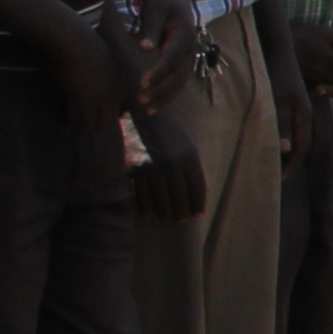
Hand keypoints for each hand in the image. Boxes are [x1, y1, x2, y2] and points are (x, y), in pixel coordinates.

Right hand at [44, 6, 138, 132]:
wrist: (75, 40)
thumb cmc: (80, 43)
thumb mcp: (96, 57)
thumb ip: (97, 70)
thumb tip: (88, 76)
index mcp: (117, 81)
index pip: (118, 106)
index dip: (105, 114)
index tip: (92, 116)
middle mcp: (112, 92)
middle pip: (109, 119)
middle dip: (96, 125)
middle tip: (81, 126)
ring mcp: (100, 98)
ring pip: (95, 125)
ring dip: (82, 131)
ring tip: (69, 131)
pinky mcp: (85, 101)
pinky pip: (81, 124)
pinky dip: (73, 130)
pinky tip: (63, 129)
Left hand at [129, 0, 199, 105]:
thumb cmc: (160, 2)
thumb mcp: (153, 10)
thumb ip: (149, 29)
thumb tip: (144, 48)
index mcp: (183, 34)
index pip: (170, 58)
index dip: (157, 72)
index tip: (141, 84)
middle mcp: (190, 48)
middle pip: (177, 75)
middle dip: (160, 90)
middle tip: (140, 100)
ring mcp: (189, 56)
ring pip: (180, 82)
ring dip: (164, 98)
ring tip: (145, 109)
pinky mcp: (183, 62)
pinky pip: (178, 83)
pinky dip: (167, 96)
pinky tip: (153, 106)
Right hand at [131, 103, 205, 220]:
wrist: (142, 114)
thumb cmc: (169, 131)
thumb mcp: (188, 145)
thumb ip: (192, 167)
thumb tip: (195, 194)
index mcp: (189, 158)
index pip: (197, 189)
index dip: (198, 205)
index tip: (197, 214)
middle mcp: (171, 165)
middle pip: (179, 199)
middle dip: (180, 213)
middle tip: (179, 219)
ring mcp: (151, 169)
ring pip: (159, 201)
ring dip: (163, 214)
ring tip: (165, 218)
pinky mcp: (134, 170)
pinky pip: (140, 196)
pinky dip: (145, 208)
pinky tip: (147, 214)